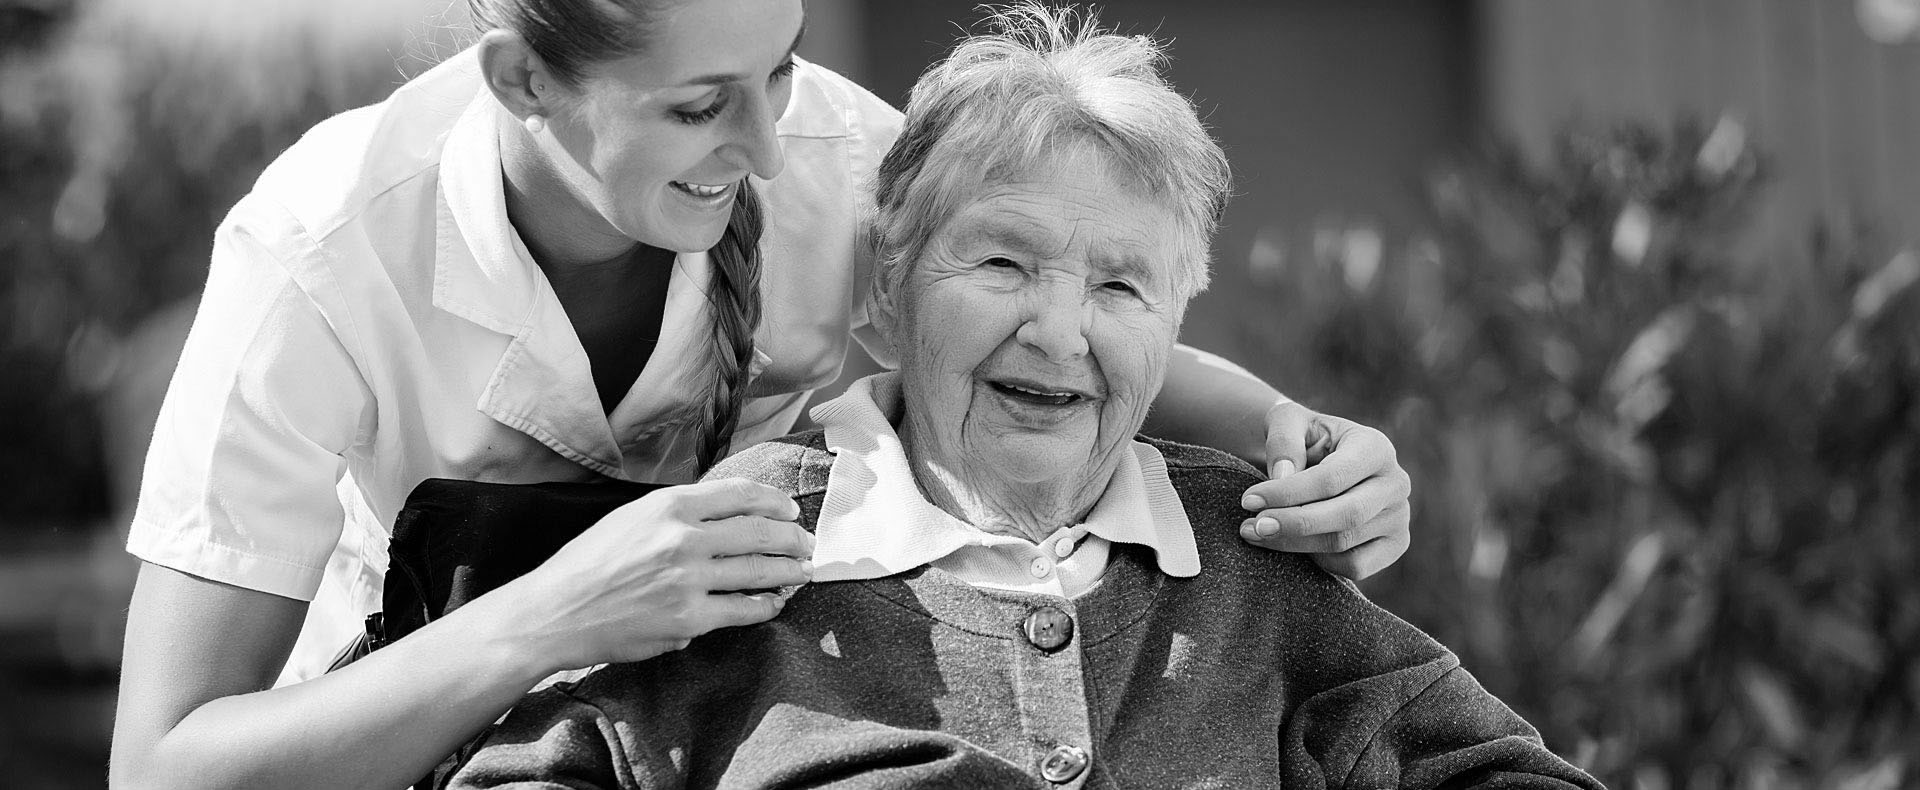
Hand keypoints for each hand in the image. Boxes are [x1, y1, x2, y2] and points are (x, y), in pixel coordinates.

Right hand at [503, 477, 814, 670]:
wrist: (555, 611)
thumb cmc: (589, 564)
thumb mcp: (630, 518)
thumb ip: (677, 513)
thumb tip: (726, 514)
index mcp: (668, 506)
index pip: (739, 494)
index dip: (774, 501)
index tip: (790, 509)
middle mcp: (681, 538)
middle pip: (759, 532)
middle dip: (792, 538)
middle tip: (808, 543)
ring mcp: (687, 580)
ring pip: (758, 571)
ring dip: (788, 572)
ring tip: (803, 572)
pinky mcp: (688, 619)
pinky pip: (742, 609)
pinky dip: (765, 605)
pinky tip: (774, 602)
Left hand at [1239, 401, 1411, 579]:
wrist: (1321, 459)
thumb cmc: (1303, 438)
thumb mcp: (1288, 421)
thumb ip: (1283, 440)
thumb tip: (1283, 476)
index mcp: (1375, 447)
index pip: (1333, 478)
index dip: (1288, 493)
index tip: (1249, 500)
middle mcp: (1396, 482)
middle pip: (1345, 516)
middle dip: (1292, 524)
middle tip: (1251, 527)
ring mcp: (1400, 516)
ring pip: (1344, 542)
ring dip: (1294, 544)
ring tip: (1256, 533)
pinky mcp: (1395, 544)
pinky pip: (1356, 566)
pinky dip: (1320, 561)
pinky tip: (1293, 543)